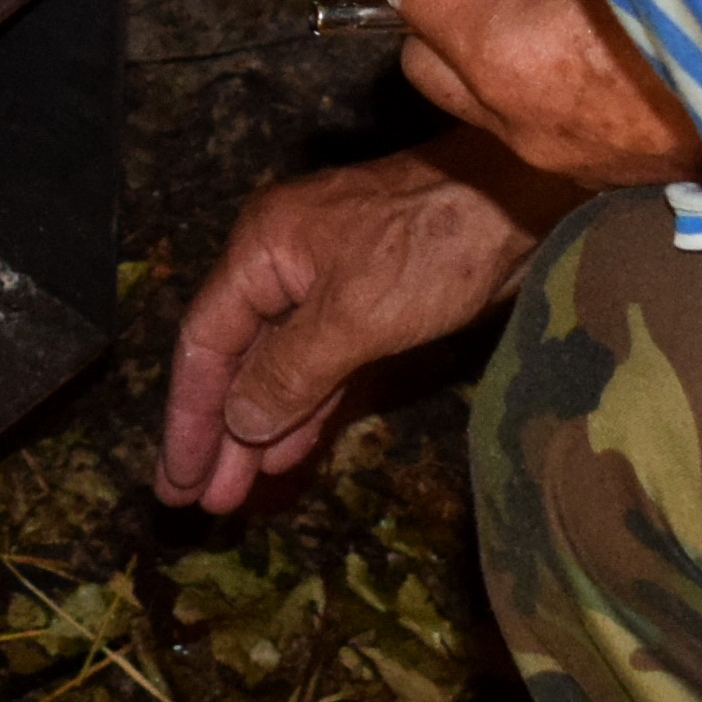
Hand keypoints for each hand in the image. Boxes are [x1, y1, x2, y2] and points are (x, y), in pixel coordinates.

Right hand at [159, 140, 558, 513]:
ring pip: (278, 366)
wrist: (522, 199)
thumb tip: (241, 425)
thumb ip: (289, 375)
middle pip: (235, 359)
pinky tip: (288, 451)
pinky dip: (304, 406)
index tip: (178, 479)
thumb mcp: (352, 318)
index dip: (188, 417)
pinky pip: (320, 364)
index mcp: (261, 251)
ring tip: (235, 492)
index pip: (204, 344)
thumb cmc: (432, 245)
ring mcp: (327, 284)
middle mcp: (282, 264)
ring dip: (259, 429)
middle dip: (218, 433)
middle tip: (197, 502)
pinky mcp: (369, 304)